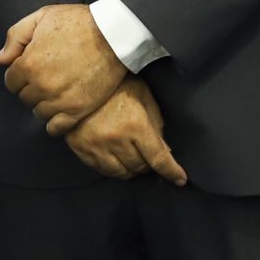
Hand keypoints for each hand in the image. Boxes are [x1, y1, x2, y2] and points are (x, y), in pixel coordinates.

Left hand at [0, 3, 129, 131]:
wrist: (115, 33)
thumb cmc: (78, 22)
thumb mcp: (42, 17)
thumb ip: (15, 37)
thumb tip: (0, 60)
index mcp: (28, 64)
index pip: (11, 81)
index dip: (21, 73)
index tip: (34, 67)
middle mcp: (41, 86)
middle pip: (25, 98)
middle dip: (33, 87)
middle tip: (50, 76)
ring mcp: (60, 100)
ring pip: (39, 113)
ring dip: (45, 104)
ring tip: (58, 90)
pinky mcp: (78, 110)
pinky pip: (56, 128)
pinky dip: (55, 122)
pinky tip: (62, 110)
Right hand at [63, 79, 187, 183]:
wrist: (79, 80)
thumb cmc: (117, 85)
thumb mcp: (144, 97)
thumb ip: (156, 124)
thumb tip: (165, 150)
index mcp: (135, 125)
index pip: (158, 158)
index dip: (171, 171)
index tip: (180, 179)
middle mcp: (116, 140)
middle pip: (139, 167)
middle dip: (148, 165)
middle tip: (149, 157)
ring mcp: (97, 147)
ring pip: (121, 173)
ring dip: (131, 170)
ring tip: (133, 158)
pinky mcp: (82, 150)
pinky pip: (102, 171)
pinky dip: (113, 169)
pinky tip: (117, 158)